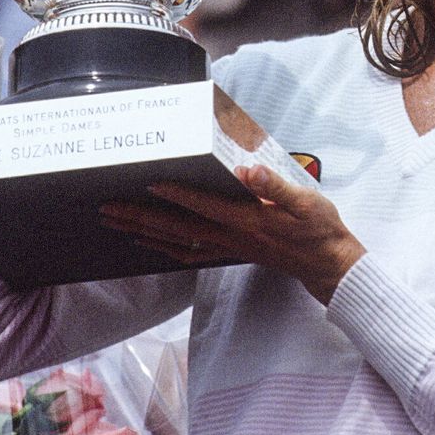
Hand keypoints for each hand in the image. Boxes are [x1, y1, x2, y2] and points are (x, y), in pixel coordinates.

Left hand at [101, 166, 364, 304]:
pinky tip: (147, 243)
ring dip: (143, 232)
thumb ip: (276, 187)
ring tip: (114, 223)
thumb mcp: (306, 201)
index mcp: (247, 220)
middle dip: (141, 217)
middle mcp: (231, 236)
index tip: (150, 181)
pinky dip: (164, 249)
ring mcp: (227, 248)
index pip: (204, 205)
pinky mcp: (230, 253)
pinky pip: (189, 254)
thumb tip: (248, 171)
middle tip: (108, 209)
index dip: (176, 193)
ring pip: (176, 241)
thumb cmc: (319, 229)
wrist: (327, 264)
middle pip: (177, 227)